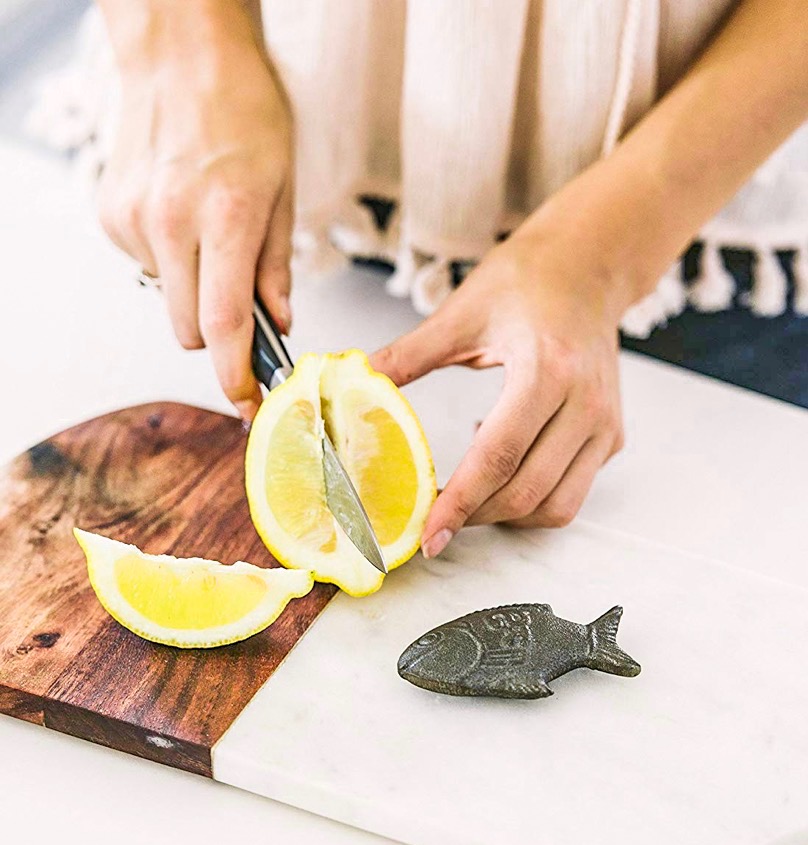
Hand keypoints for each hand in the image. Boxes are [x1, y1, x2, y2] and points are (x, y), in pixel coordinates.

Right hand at [98, 3, 291, 419]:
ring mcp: (134, 220)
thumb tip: (277, 323)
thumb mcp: (285, 189)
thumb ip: (277, 265)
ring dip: (195, 292)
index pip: (226, 324)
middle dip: (220, 334)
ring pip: (169, 302)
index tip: (246, 405)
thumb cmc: (245, 113)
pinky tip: (183, 218)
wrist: (182, 56)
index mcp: (225, 217)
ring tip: (211, 236)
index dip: (236, 376)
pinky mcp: (112, 215)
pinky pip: (148, 270)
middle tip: (243, 302)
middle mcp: (171, 223)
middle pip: (191, 329)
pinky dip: (171, 262)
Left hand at [371, 217, 625, 557]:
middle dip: (474, 516)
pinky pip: (571, 492)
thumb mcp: (459, 314)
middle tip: (433, 518)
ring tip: (470, 488)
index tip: (428, 535)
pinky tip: (505, 461)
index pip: (497, 456)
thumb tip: (352, 384)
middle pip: (525, 492)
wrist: (588, 266)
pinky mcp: (611, 436)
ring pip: (555, 506)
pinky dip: (532, 497)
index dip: (458, 503)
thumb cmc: (525, 282)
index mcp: (546, 370)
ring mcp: (604, 424)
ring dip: (505, 514)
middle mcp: (585, 404)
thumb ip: (404, 357)